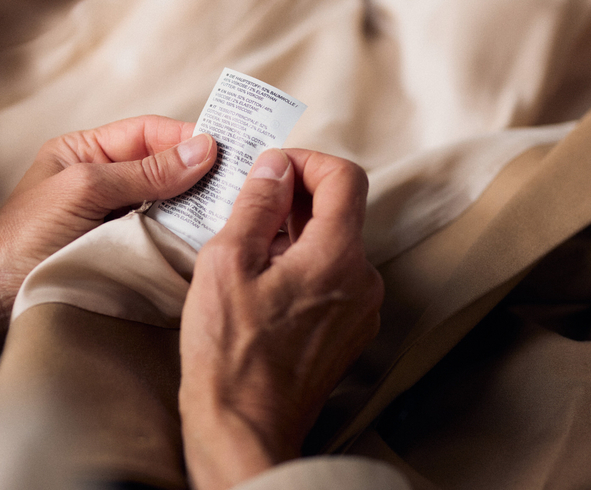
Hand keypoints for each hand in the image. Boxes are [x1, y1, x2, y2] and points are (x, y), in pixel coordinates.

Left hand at [0, 115, 216, 355]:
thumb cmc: (21, 240)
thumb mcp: (85, 191)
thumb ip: (143, 171)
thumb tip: (202, 149)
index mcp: (87, 153)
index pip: (150, 134)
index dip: (189, 138)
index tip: (229, 148)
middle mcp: (104, 183)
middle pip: (165, 169)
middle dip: (201, 173)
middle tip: (243, 181)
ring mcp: (113, 221)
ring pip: (167, 206)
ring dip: (197, 209)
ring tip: (233, 212)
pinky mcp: (121, 256)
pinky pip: (160, 239)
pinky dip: (183, 239)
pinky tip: (206, 241)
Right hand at [178, 149, 383, 489]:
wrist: (245, 428)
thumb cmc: (231, 353)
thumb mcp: (227, 262)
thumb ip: (256, 205)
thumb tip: (273, 168)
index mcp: (338, 255)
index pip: (345, 176)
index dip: (306, 162)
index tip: (271, 170)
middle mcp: (363, 280)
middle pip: (341, 212)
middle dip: (295, 200)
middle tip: (249, 208)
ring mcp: (361, 311)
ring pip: (335, 248)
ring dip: (296, 237)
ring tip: (249, 253)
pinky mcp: (349, 335)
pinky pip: (333, 282)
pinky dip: (304, 269)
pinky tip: (263, 288)